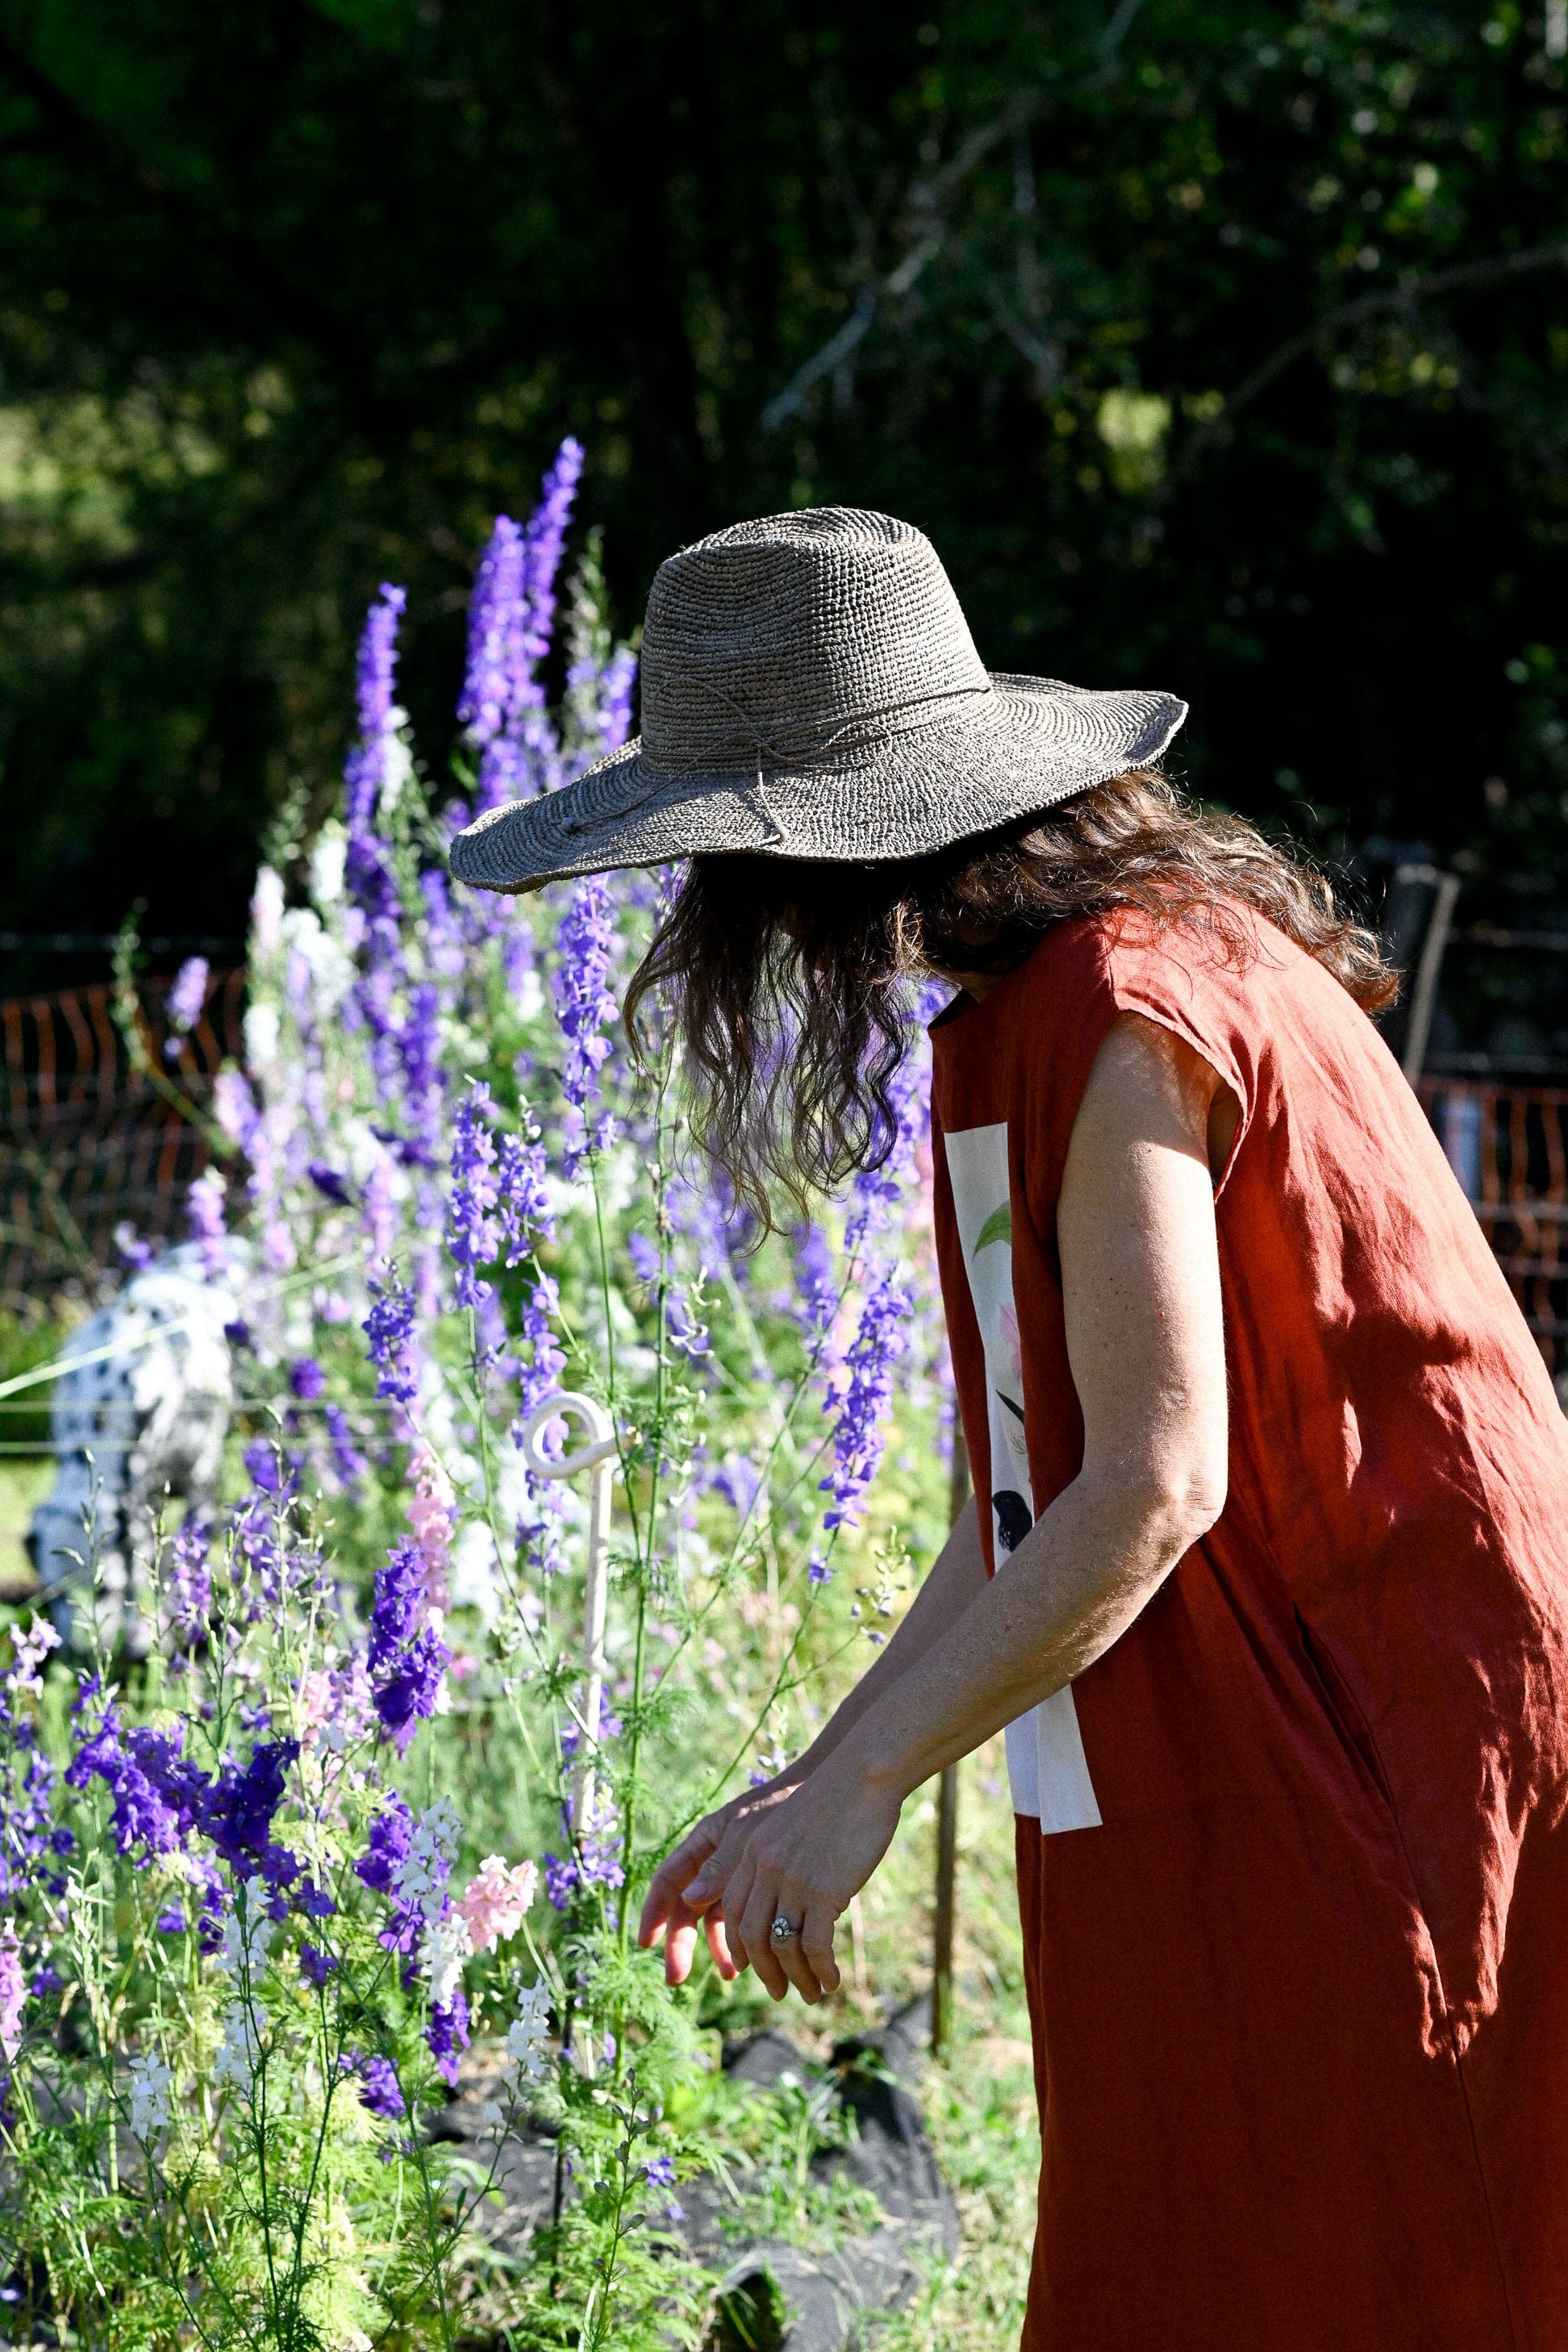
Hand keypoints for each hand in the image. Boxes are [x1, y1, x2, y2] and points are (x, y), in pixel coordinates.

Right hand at [638, 1779, 798, 1985]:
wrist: (822, 1799)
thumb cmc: (780, 1809)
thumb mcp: (749, 1835)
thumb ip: (722, 1866)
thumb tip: (690, 1898)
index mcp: (703, 1843)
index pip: (668, 1880)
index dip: (654, 1911)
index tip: (646, 1942)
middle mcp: (712, 1863)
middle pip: (687, 1907)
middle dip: (680, 1943)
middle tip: (675, 1978)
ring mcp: (734, 1878)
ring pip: (715, 1920)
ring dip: (719, 1948)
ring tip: (730, 1974)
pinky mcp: (757, 1891)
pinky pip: (741, 1922)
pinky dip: (743, 1943)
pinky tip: (751, 1964)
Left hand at [682, 1764, 902, 2005]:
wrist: (861, 1777)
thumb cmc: (828, 1801)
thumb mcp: (784, 1829)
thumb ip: (761, 1863)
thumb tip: (735, 1899)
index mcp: (750, 1850)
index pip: (731, 1911)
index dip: (740, 1945)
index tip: (752, 1966)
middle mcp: (764, 1868)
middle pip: (751, 1935)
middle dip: (765, 1971)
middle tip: (779, 1992)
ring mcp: (792, 1881)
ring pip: (783, 1947)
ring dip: (797, 1978)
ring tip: (812, 1992)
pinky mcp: (823, 1891)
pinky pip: (815, 1946)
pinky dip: (821, 1970)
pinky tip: (832, 1980)